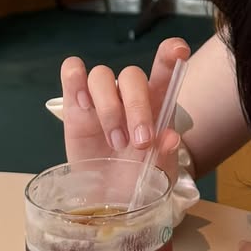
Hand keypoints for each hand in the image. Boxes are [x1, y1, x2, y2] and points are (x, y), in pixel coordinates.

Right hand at [59, 38, 188, 189]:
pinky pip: (71, 73)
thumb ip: (165, 153)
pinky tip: (83, 106)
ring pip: (101, 75)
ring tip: (115, 142)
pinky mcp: (73, 106)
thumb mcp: (159, 172)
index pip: (164, 69)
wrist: (110, 201)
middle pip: (131, 76)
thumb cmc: (139, 179)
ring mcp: (100, 98)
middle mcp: (129, 95)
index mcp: (157, 102)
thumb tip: (170, 137)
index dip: (170, 54)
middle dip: (137, 107)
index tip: (179, 50)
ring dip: (109, 107)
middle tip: (140, 143)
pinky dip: (74, 81)